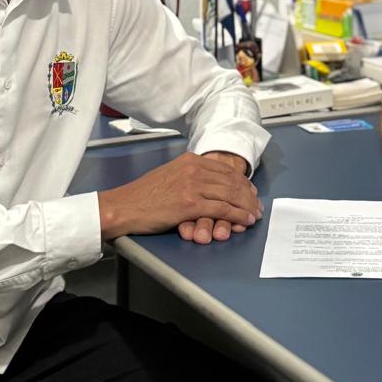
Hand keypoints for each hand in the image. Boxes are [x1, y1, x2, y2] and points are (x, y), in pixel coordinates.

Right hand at [98, 151, 260, 241]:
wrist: (124, 206)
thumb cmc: (143, 196)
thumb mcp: (170, 175)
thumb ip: (190, 176)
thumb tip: (210, 185)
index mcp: (190, 160)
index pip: (225, 169)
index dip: (242, 182)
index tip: (250, 192)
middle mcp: (194, 169)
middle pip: (232, 181)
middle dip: (248, 196)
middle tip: (257, 206)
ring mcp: (192, 186)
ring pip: (231, 194)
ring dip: (246, 206)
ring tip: (254, 215)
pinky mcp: (190, 204)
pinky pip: (222, 209)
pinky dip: (237, 216)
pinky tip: (244, 220)